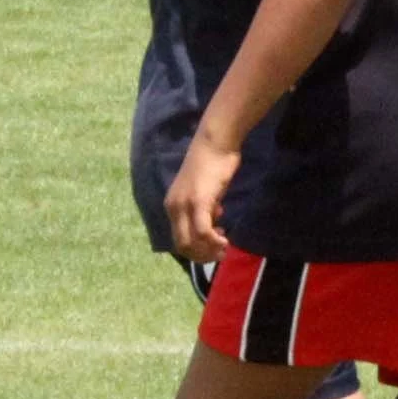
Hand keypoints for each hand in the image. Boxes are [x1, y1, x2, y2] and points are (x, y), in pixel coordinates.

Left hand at [165, 132, 239, 263]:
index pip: (178, 238)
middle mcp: (173, 207)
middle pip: (182, 245)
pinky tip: (225, 240)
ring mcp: (184, 205)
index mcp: (172, 205)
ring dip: (208, 251)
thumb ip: (205, 206)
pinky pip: (203, 232)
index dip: (197, 248)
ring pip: (190, 242)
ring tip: (224, 247)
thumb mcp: (206, 190)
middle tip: (220, 253)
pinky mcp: (198, 202)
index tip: (216, 244)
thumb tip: (213, 218)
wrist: (215, 143)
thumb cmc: (213, 162)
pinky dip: (214, 241)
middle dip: (202, 255)